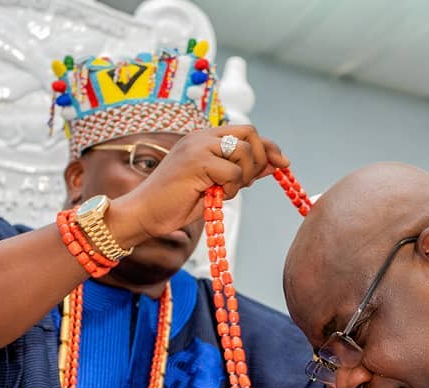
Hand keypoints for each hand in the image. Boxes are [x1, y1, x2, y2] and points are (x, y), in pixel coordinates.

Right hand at [116, 124, 288, 240]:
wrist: (145, 213)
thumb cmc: (177, 202)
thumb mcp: (217, 185)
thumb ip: (242, 172)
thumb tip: (274, 165)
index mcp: (205, 138)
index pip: (247, 132)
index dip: (269, 147)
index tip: (283, 164)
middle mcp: (202, 136)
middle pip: (251, 134)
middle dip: (260, 159)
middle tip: (248, 182)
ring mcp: (198, 146)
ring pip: (245, 153)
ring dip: (242, 178)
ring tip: (222, 191)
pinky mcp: (197, 161)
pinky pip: (233, 173)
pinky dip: (230, 189)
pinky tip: (212, 195)